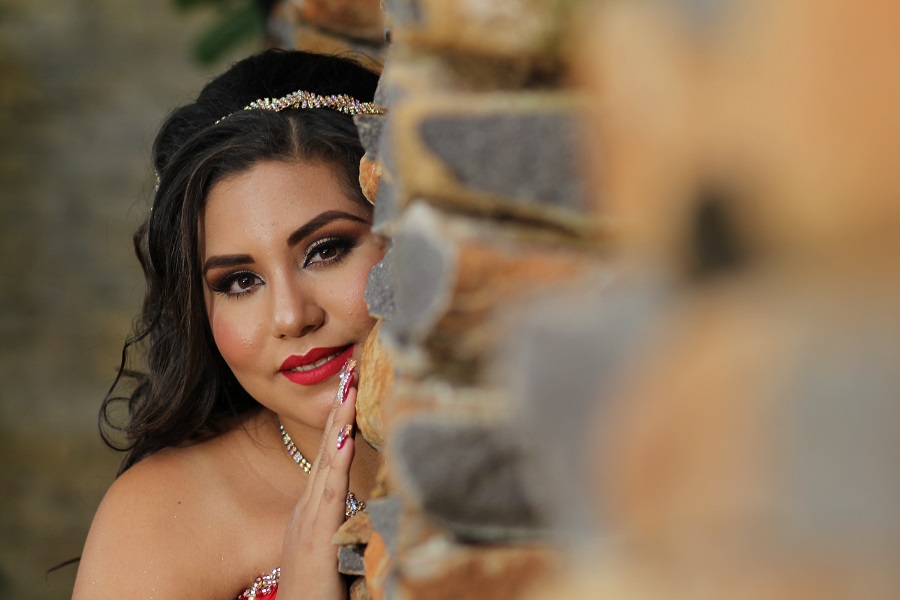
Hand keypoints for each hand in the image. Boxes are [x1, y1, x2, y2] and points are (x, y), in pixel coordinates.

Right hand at [277, 367, 358, 599]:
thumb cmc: (316, 594)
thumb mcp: (331, 553)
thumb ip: (342, 527)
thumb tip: (365, 506)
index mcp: (313, 512)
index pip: (329, 458)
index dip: (340, 423)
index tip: (352, 389)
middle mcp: (308, 510)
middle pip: (327, 450)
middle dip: (340, 410)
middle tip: (352, 370)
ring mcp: (309, 521)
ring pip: (328, 463)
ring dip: (339, 424)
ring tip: (350, 388)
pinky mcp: (317, 538)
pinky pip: (328, 493)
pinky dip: (336, 462)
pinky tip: (345, 437)